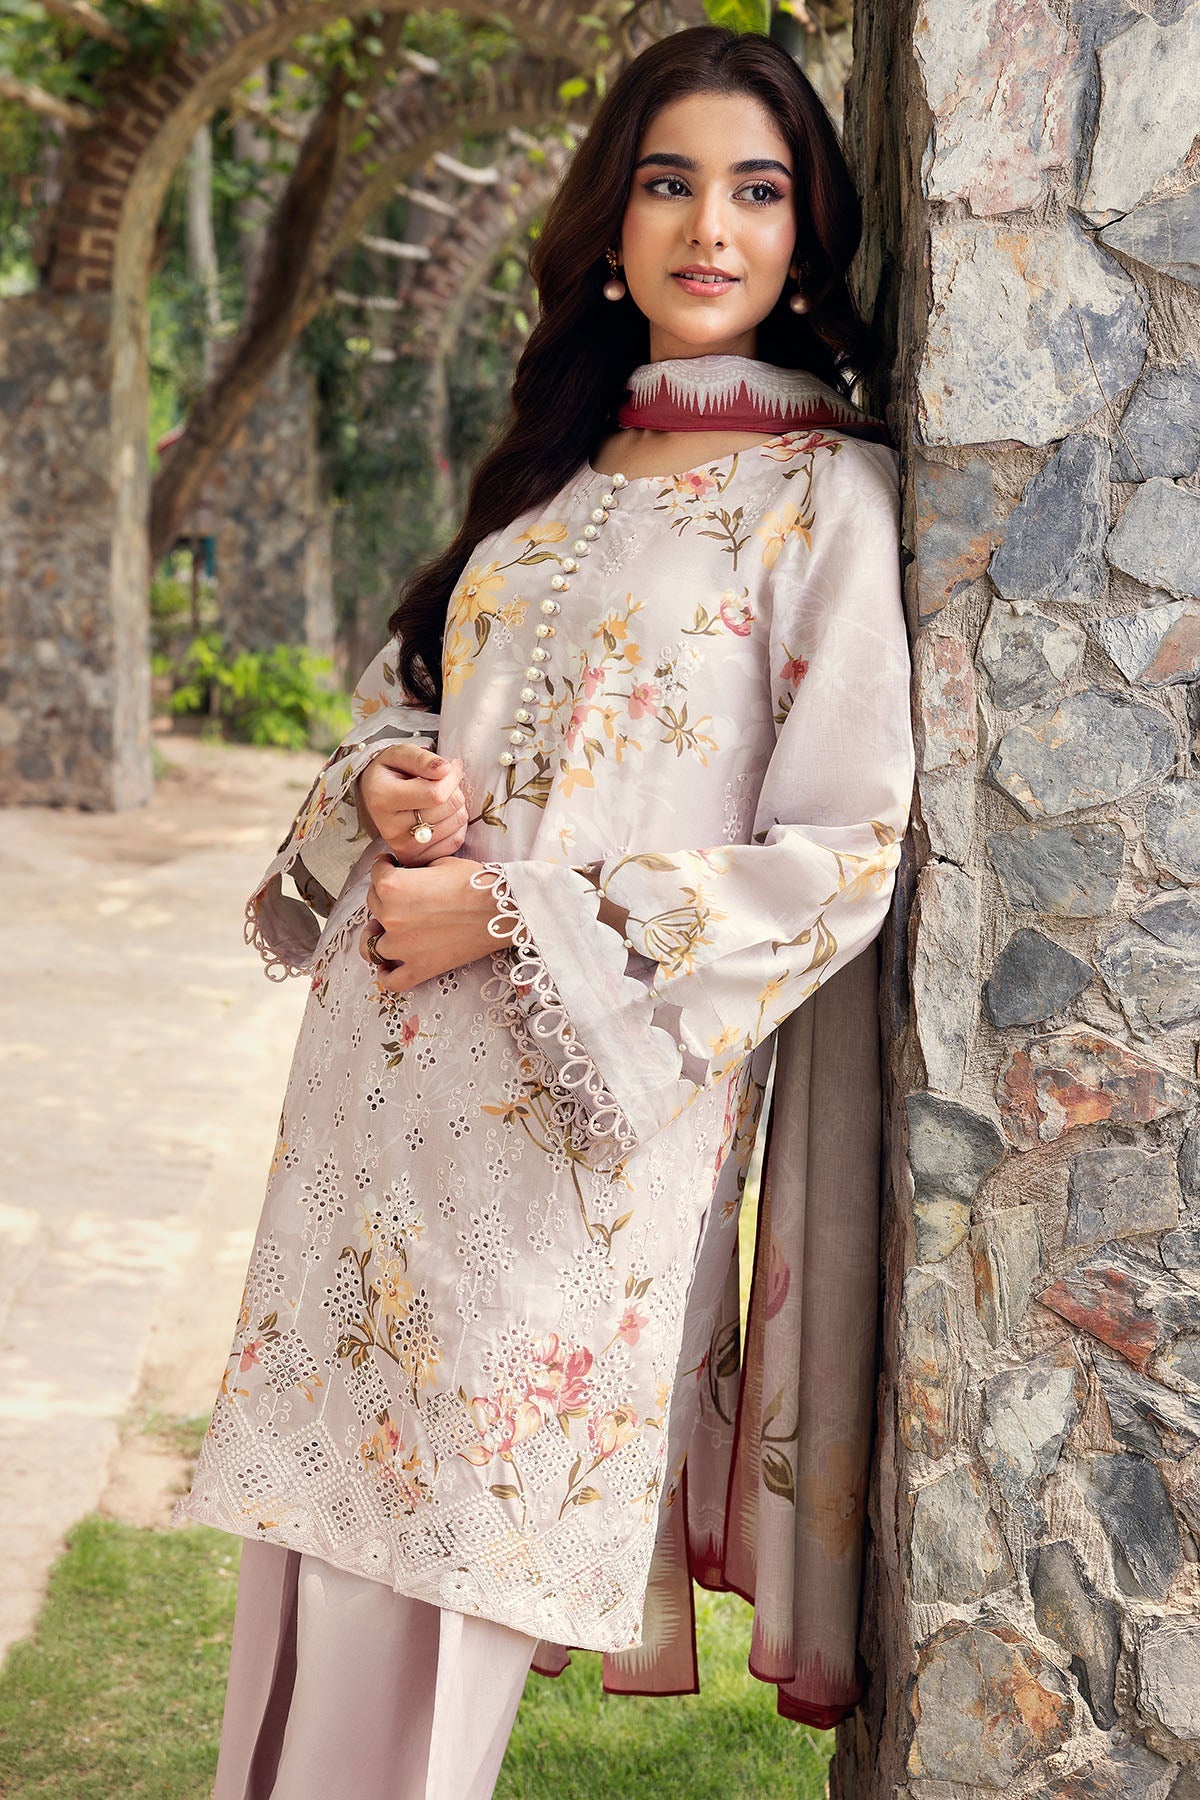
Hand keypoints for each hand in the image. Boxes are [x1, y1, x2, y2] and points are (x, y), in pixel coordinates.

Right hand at [356, 743, 467, 864]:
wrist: (377, 796)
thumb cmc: (391, 772)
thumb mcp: (399, 755)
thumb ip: (421, 758)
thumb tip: (446, 769)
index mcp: (383, 799)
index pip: (435, 793)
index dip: (451, 777)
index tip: (449, 768)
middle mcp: (390, 828)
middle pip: (448, 807)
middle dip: (453, 789)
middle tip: (441, 782)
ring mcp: (403, 848)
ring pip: (456, 822)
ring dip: (457, 805)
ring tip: (439, 798)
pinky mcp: (416, 858)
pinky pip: (456, 840)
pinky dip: (457, 825)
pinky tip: (442, 815)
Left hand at [360, 857, 499, 991]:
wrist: (503, 909)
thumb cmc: (476, 882)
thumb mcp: (440, 863)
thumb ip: (414, 871)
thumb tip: (407, 875)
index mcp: (393, 886)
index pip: (376, 873)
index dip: (385, 866)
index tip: (391, 865)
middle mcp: (391, 916)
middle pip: (373, 905)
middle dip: (383, 896)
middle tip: (399, 894)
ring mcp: (403, 946)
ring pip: (371, 945)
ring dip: (375, 936)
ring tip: (383, 931)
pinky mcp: (420, 968)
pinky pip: (392, 980)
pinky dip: (386, 975)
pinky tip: (388, 967)